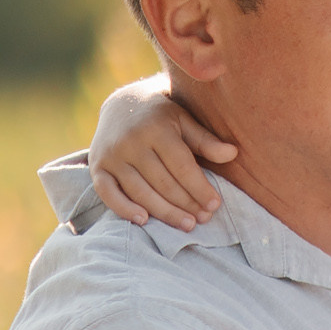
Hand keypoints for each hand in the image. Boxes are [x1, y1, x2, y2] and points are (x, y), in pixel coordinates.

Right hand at [90, 74, 235, 230]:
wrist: (122, 105)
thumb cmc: (162, 117)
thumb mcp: (185, 121)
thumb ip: (205, 140)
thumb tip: (233, 153)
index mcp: (156, 130)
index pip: (182, 166)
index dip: (199, 188)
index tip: (215, 205)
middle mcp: (130, 143)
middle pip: (163, 183)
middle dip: (185, 204)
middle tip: (203, 220)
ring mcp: (111, 156)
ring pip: (140, 192)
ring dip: (164, 212)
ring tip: (186, 224)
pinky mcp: (97, 167)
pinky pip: (107, 193)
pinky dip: (123, 208)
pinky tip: (144, 220)